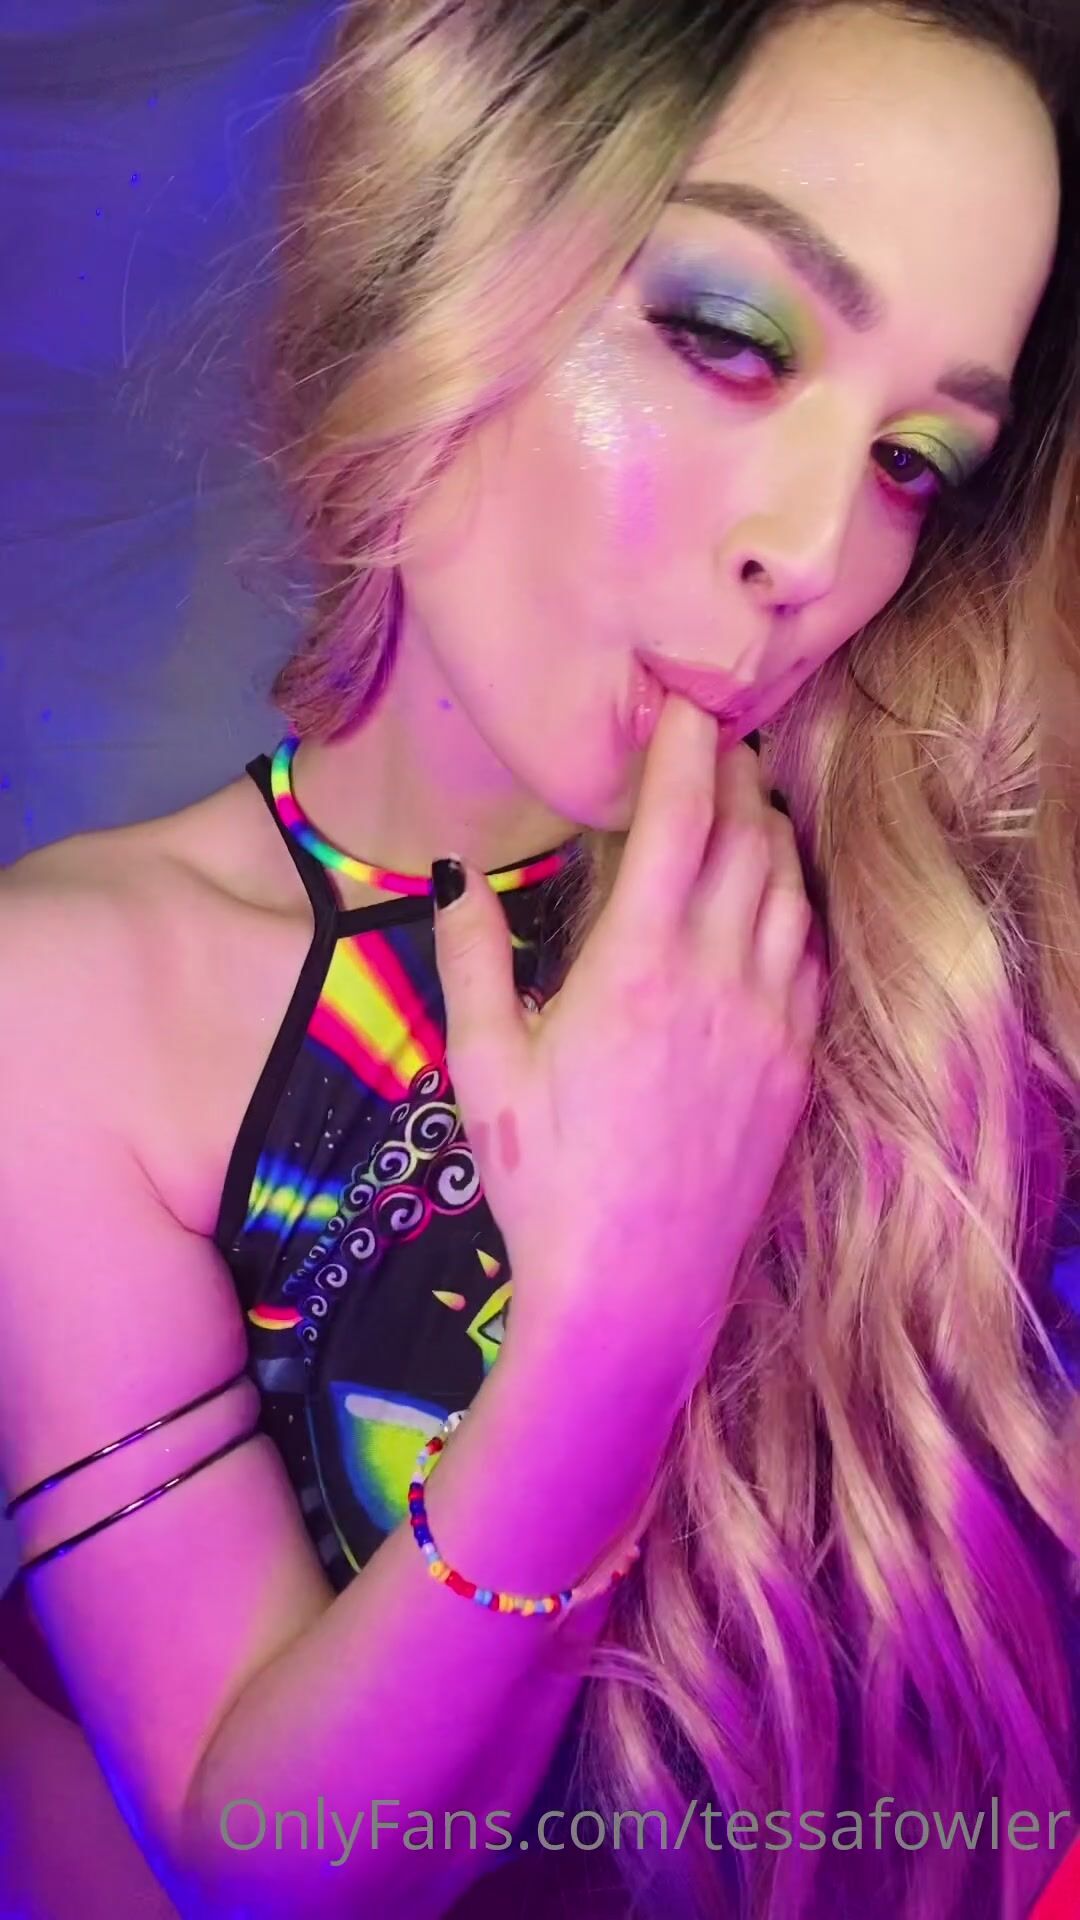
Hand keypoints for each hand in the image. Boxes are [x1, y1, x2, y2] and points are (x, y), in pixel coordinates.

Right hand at [432, 693, 825, 1406]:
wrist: (631, 1291)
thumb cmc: (542, 1181)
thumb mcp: (482, 1070)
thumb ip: (470, 959)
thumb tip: (455, 875)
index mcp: (636, 968)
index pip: (679, 823)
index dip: (688, 750)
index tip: (686, 703)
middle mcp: (720, 980)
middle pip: (750, 841)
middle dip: (735, 779)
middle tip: (714, 746)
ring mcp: (771, 1024)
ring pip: (791, 893)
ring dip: (770, 838)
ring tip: (743, 811)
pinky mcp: (797, 1067)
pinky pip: (813, 959)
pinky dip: (795, 911)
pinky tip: (772, 908)